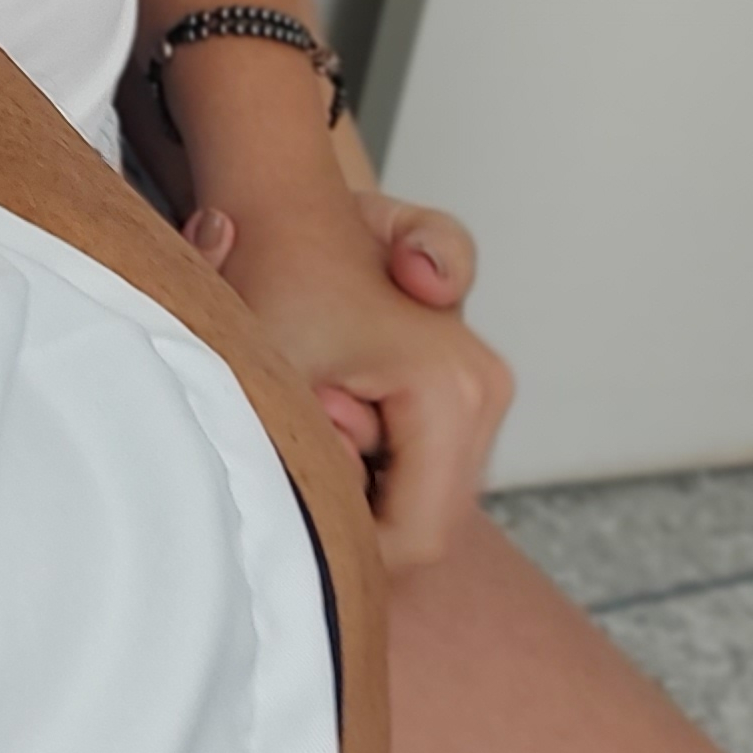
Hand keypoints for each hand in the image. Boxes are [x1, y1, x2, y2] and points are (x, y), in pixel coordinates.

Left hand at [182, 189, 515, 564]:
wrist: (285, 209)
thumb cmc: (267, 275)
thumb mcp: (265, 361)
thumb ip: (308, 451)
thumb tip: (341, 487)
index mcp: (454, 389)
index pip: (412, 543)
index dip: (344, 535)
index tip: (298, 459)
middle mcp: (487, 390)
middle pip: (425, 530)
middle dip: (354, 504)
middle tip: (303, 421)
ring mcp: (484, 393)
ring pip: (423, 505)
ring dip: (358, 480)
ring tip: (315, 402)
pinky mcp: (468, 396)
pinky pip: (421, 473)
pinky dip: (368, 461)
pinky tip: (332, 404)